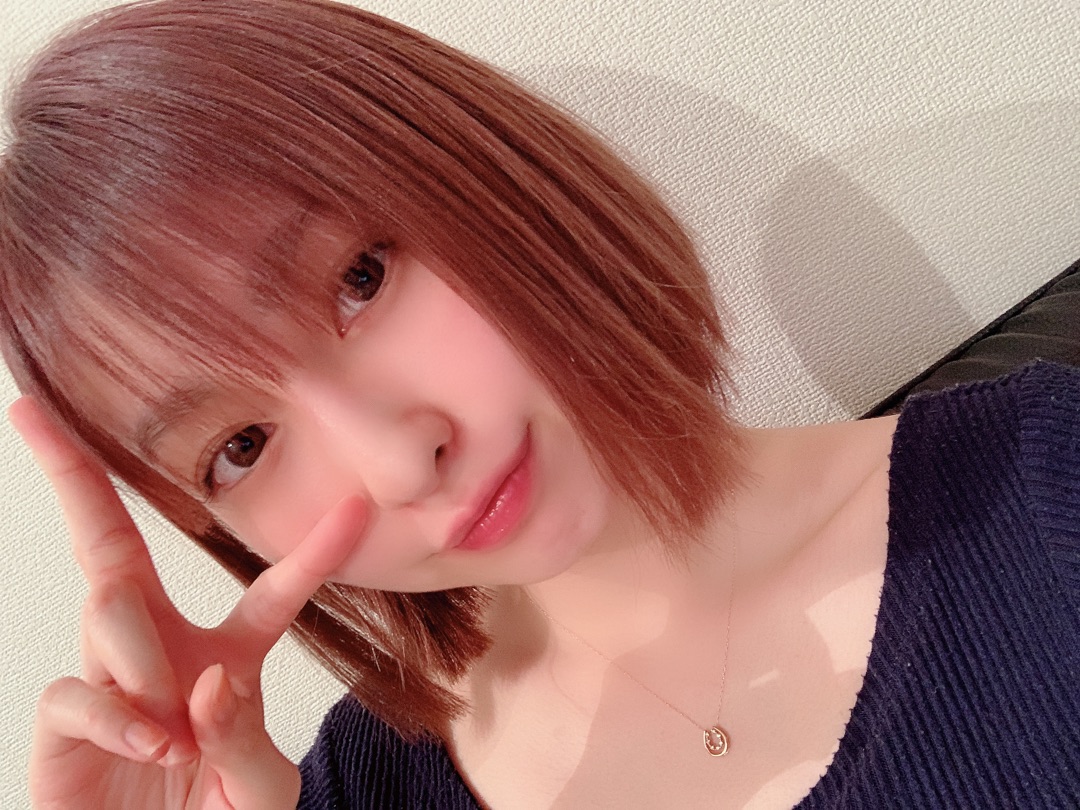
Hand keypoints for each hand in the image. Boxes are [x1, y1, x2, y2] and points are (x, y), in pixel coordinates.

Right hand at [12, 397, 361, 809]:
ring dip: (146, 665)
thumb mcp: (258, 791)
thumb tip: (208, 685)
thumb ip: (246, 739)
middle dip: (73, 476)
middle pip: (110, 543)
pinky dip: (119, 716)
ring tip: (173, 738)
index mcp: (227, 657)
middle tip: (33, 414)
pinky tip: (152, 746)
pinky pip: (76, 688)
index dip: (315, 552)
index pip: (272, 590)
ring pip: (110, 607)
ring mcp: (107, 678)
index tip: (361, 507)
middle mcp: (160, 649)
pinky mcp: (64, 720)